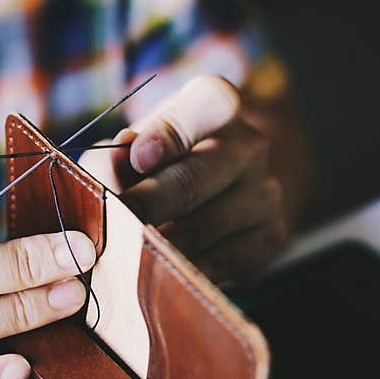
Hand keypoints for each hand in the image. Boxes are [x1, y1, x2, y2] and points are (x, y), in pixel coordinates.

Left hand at [80, 75, 286, 284]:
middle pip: (196, 176)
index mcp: (216, 106)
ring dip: (160, 244)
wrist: (218, 193)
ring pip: (205, 225)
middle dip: (149, 203)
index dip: (170, 132)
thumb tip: (110, 170)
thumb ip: (115, 157)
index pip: (208, 103)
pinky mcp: (269, 238)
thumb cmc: (160, 163)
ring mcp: (265, 193)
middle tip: (116, 224)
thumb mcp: (132, 147)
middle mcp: (250, 145)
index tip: (138, 157)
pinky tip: (158, 275)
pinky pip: (220, 263)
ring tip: (126, 254)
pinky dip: (183, 272)